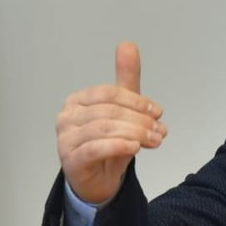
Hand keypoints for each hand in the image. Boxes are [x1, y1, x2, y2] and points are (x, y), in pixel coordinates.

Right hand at [56, 41, 166, 204]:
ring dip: (135, 134)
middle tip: (160, 130)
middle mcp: (67, 117)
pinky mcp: (70, 160)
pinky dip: (118, 146)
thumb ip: (126, 80)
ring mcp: (65, 138)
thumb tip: (127, 45)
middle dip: (139, 120)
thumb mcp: (121, 111)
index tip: (158, 112)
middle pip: (109, 111)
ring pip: (104, 129)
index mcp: (78, 101)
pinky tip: (135, 148)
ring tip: (154, 140)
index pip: (109, 94)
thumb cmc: (106, 144)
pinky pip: (95, 149)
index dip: (136, 101)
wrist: (96, 181)